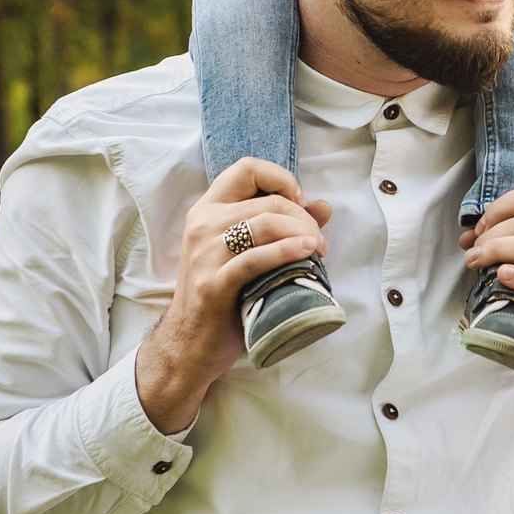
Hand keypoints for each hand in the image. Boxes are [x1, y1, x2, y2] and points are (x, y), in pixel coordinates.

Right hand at [132, 158, 331, 432]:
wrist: (189, 344)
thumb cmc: (223, 296)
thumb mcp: (246, 254)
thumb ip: (280, 227)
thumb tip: (323, 206)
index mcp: (207, 210)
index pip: (246, 169)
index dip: (281, 179)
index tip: (300, 201)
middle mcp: (202, 225)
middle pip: (267, 201)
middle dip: (303, 217)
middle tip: (319, 240)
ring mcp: (205, 254)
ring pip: (264, 224)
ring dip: (303, 233)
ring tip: (320, 251)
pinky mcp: (213, 283)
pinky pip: (256, 259)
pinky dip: (286, 252)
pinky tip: (307, 254)